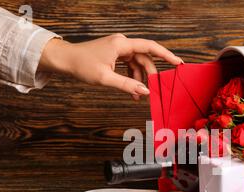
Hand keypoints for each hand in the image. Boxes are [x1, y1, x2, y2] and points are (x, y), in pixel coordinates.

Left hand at [39, 34, 182, 99]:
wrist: (65, 60)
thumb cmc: (82, 65)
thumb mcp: (105, 78)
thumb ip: (127, 85)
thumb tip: (145, 91)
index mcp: (122, 44)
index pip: (150, 47)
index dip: (166, 55)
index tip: (178, 63)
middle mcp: (122, 43)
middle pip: (144, 58)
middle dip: (150, 75)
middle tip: (155, 90)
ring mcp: (119, 48)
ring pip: (137, 64)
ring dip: (139, 79)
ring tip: (138, 95)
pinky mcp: (115, 54)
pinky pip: (129, 65)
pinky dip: (132, 77)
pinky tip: (131, 90)